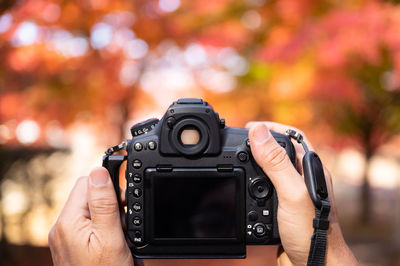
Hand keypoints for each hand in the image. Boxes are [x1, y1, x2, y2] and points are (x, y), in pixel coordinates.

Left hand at [48, 167, 135, 265]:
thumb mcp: (110, 237)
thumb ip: (104, 203)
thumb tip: (99, 170)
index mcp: (68, 222)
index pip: (86, 182)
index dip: (109, 187)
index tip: (123, 202)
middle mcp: (62, 227)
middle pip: (89, 195)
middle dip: (111, 203)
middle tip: (124, 223)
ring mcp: (66, 237)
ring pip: (91, 210)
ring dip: (110, 216)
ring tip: (120, 236)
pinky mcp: (72, 245)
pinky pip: (89, 224)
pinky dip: (105, 227)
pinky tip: (114, 241)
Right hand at [247, 122, 357, 265]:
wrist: (314, 264)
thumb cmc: (312, 232)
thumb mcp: (292, 193)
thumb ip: (276, 163)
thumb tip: (258, 132)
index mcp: (310, 168)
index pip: (292, 136)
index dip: (271, 127)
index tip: (249, 126)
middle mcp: (302, 178)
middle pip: (279, 150)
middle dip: (258, 143)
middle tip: (238, 143)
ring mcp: (293, 193)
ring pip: (270, 170)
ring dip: (254, 163)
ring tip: (237, 161)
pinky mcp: (283, 207)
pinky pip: (266, 188)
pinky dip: (252, 183)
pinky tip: (244, 187)